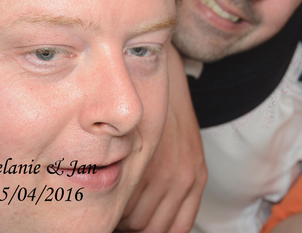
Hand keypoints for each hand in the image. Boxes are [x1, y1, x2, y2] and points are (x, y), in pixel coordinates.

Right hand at [117, 46, 206, 232]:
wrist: (165, 82)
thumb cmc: (168, 118)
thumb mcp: (181, 152)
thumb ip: (172, 184)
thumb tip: (147, 219)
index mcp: (195, 179)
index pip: (176, 229)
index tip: (140, 230)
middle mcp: (183, 179)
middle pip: (150, 228)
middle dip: (133, 228)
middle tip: (119, 218)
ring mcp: (165, 172)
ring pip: (134, 220)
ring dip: (120, 216)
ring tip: (110, 203)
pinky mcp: (144, 162)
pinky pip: (124, 202)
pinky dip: (113, 203)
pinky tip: (107, 190)